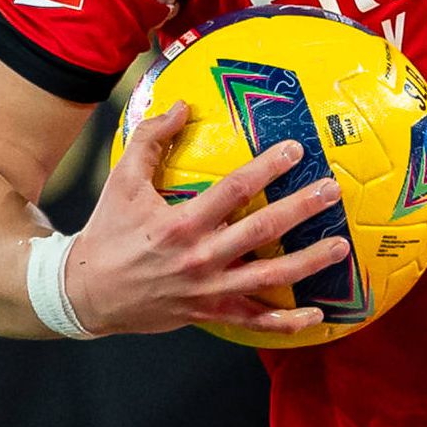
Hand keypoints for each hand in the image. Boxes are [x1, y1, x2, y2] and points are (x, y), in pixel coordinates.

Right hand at [59, 100, 350, 337]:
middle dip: (301, 208)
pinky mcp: (208, 312)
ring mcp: (207, 289)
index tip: (295, 150)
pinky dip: (286, 321)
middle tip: (332, 190)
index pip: (233, 190)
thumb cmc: (107, 233)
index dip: (267, 169)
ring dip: (308, 262)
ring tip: (341, 245)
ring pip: (268, 277)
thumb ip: (152, 138)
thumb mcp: (122, 181)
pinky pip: (254, 320)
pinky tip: (317, 315)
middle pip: (261, 231)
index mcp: (180, 223)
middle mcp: (199, 257)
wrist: (86, 292)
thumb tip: (182, 104)